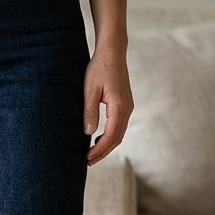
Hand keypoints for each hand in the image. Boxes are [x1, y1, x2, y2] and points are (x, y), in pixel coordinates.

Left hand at [83, 44, 133, 165]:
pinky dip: (110, 136)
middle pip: (117, 138)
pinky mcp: (125, 104)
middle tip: (87, 162)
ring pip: (119, 133)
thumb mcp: (90, 90)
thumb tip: (89, 134)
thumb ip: (90, 112)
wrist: (112, 52)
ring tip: (91, 154)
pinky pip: (119, 125)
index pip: (111, 136)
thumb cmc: (99, 69)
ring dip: (107, 145)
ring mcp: (128, 107)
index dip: (99, 150)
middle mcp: (127, 109)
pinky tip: (98, 139)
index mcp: (119, 107)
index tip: (87, 158)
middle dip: (103, 152)